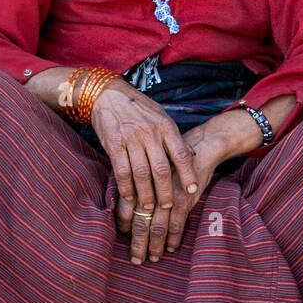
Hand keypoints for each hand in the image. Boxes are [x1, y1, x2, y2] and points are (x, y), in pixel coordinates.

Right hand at [89, 82, 197, 262]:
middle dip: (166, 191)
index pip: (181, 154)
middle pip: (161, 169)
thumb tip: (192, 155)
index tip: (192, 190)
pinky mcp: (113, 144)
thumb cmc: (139, 109)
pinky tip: (129, 197)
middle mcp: (150, 132)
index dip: (188, 174)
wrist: (109, 95)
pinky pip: (122, 170)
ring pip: (141, 173)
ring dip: (146, 194)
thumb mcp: (161, 117)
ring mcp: (131, 138)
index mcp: (165, 125)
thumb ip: (174, 137)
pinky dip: (126, 187)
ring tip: (148, 207)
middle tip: (168, 206)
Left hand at [117, 123, 224, 264]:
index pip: (125, 208)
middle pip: (139, 222)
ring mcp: (168, 196)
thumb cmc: (173, 157)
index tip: (122, 238)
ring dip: (154, 245)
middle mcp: (151, 190)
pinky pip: (177, 224)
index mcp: (140, 181)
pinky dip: (173, 239)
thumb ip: (141, 183)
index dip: (123, 226)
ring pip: (157, 227)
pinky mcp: (185, 200)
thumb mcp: (152, 166)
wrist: (201, 147)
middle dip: (137, 243)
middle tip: (136, 259)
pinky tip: (170, 248)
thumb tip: (128, 203)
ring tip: (152, 258)